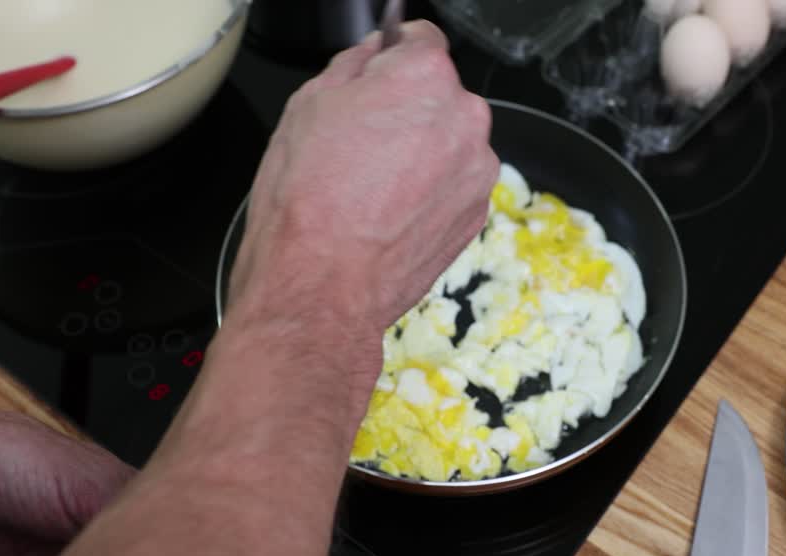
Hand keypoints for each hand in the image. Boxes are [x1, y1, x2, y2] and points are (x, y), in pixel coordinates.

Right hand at [227, 21, 498, 339]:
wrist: (323, 285)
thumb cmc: (309, 200)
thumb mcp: (308, 105)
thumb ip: (352, 65)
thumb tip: (371, 54)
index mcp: (425, 76)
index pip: (420, 40)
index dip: (390, 58)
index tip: (375, 76)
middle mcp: (465, 117)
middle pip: (438, 95)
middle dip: (406, 110)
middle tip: (359, 143)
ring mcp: (477, 169)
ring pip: (448, 142)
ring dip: (420, 154)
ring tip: (370, 187)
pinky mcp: (477, 213)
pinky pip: (453, 185)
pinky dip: (428, 193)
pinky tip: (388, 213)